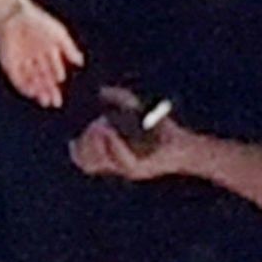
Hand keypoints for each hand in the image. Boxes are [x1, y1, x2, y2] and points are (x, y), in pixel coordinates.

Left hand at [0, 1, 83, 106]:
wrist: (12, 14)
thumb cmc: (37, 21)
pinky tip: (32, 93)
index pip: (53, 68)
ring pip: (32, 81)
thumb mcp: (57, 34)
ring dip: (39, 92)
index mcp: (47, 50)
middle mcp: (35, 58)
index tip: (60, 84)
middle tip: (56, 103)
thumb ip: (69, 48)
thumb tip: (80, 62)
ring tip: (46, 101)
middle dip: (50, 91)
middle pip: (44, 79)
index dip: (57, 78)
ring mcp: (22, 62)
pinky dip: (25, 87)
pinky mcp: (10, 64)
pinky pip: (18, 79)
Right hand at [69, 87, 196, 180]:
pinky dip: (113, 145)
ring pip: (101, 162)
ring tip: (101, 126)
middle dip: (85, 143)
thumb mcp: (138, 110)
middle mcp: (118, 166)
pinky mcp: (140, 171)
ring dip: (96, 143)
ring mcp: (128, 169)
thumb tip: (102, 90)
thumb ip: (120, 98)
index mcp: (113, 156)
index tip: (77, 137)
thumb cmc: (162, 129)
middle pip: (88, 162)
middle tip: (96, 126)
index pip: (84, 161)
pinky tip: (111, 132)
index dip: (76, 150)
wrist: (185, 144)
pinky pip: (121, 160)